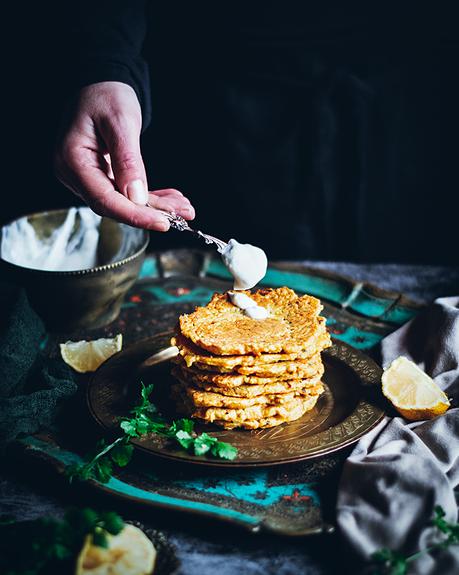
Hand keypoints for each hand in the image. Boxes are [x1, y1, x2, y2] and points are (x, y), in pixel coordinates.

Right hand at [54, 81, 193, 230]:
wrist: (102, 82)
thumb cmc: (106, 94)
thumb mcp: (120, 122)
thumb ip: (128, 160)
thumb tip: (136, 197)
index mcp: (72, 160)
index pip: (104, 200)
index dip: (134, 215)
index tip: (163, 222)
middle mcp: (75, 174)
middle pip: (115, 205)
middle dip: (151, 212)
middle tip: (184, 214)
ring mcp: (87, 176)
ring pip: (124, 201)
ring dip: (156, 206)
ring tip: (184, 208)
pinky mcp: (101, 176)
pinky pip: (127, 192)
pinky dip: (151, 197)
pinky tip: (172, 199)